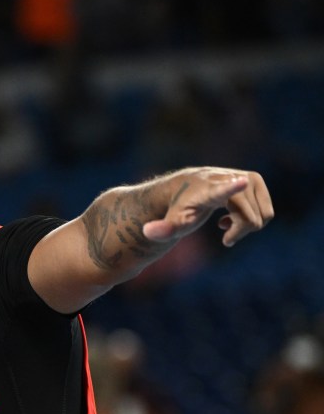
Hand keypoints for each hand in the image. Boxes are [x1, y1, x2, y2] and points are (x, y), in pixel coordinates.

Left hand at [142, 168, 273, 246]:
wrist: (185, 187)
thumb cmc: (179, 208)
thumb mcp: (171, 222)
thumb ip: (162, 229)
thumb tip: (146, 232)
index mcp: (209, 190)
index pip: (221, 189)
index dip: (232, 186)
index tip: (240, 181)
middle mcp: (229, 179)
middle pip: (251, 218)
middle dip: (239, 232)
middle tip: (224, 235)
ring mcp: (245, 178)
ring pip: (262, 216)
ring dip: (246, 225)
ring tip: (226, 223)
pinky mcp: (254, 179)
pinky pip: (266, 210)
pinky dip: (254, 218)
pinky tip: (234, 216)